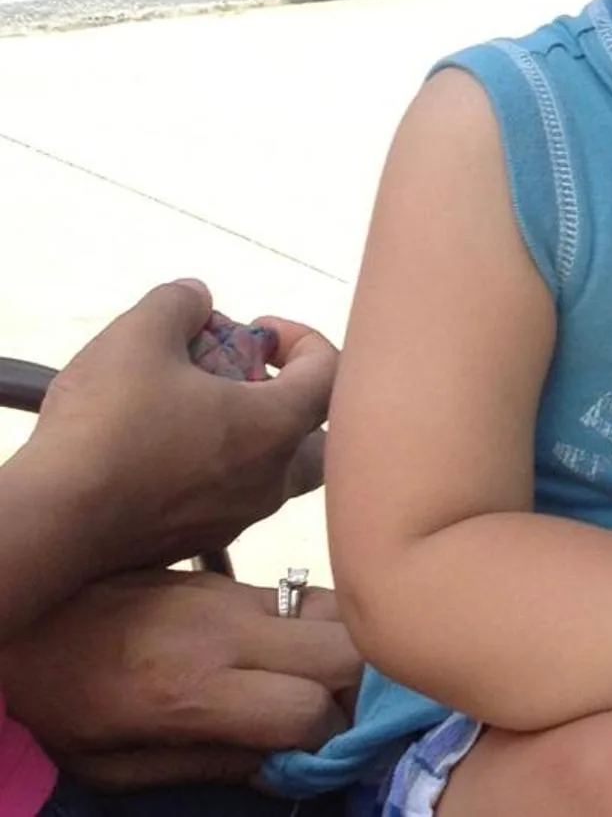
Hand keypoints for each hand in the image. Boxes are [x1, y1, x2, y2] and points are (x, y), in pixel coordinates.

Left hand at [0, 570, 356, 791]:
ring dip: (355, 650)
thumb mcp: (115, 767)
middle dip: (364, 690)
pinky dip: (330, 626)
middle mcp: (228, 632)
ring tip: (343, 684)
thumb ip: (205, 765)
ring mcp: (237, 595)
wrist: (33, 620)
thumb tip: (283, 768)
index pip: (304, 709)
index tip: (323, 757)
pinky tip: (312, 654)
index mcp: (191, 690)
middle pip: (345, 650)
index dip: (327, 741)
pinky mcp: (235, 577)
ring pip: (340, 611)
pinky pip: (309, 595)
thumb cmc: (66, 705)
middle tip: (350, 718)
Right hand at [18, 282, 335, 580]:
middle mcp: (268, 482)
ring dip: (246, 436)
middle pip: (314, 438)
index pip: (330, 372)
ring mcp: (230, 520)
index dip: (302, 337)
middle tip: (244, 377)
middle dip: (290, 399)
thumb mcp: (141, 334)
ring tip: (194, 409)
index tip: (257, 328)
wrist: (49, 523)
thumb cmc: (106, 426)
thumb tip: (197, 298)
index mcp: (276, 427)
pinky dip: (209, 471)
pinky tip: (161, 451)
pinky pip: (221, 501)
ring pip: (268, 474)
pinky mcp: (189, 545)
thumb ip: (180, 302)